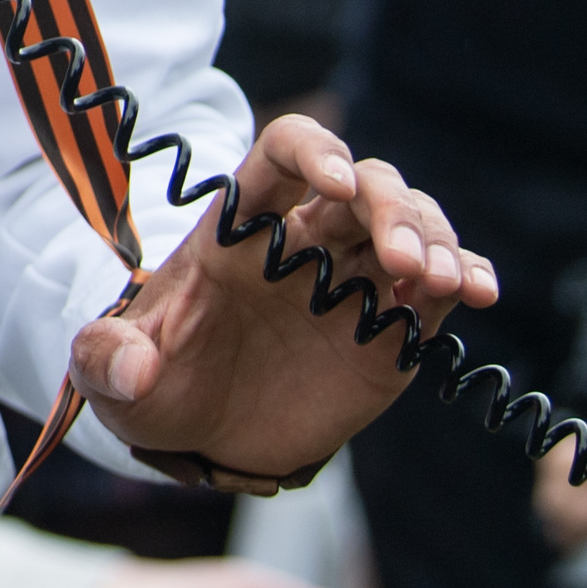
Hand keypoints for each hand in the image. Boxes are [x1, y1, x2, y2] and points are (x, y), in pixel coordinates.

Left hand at [77, 113, 497, 493]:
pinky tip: (479, 292)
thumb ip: (107, 361)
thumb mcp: (108, 376)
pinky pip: (440, 289)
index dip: (313, 150)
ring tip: (443, 283)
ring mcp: (353, 282)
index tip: (335, 180)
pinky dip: (467, 279)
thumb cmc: (154, 387)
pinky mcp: (391, 330)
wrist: (198, 437)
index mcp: (238, 229)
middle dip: (392, 209)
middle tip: (404, 261)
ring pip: (410, 226)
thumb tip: (129, 367)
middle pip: (365, 187)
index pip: (282, 153)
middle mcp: (304, 242)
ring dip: (435, 241)